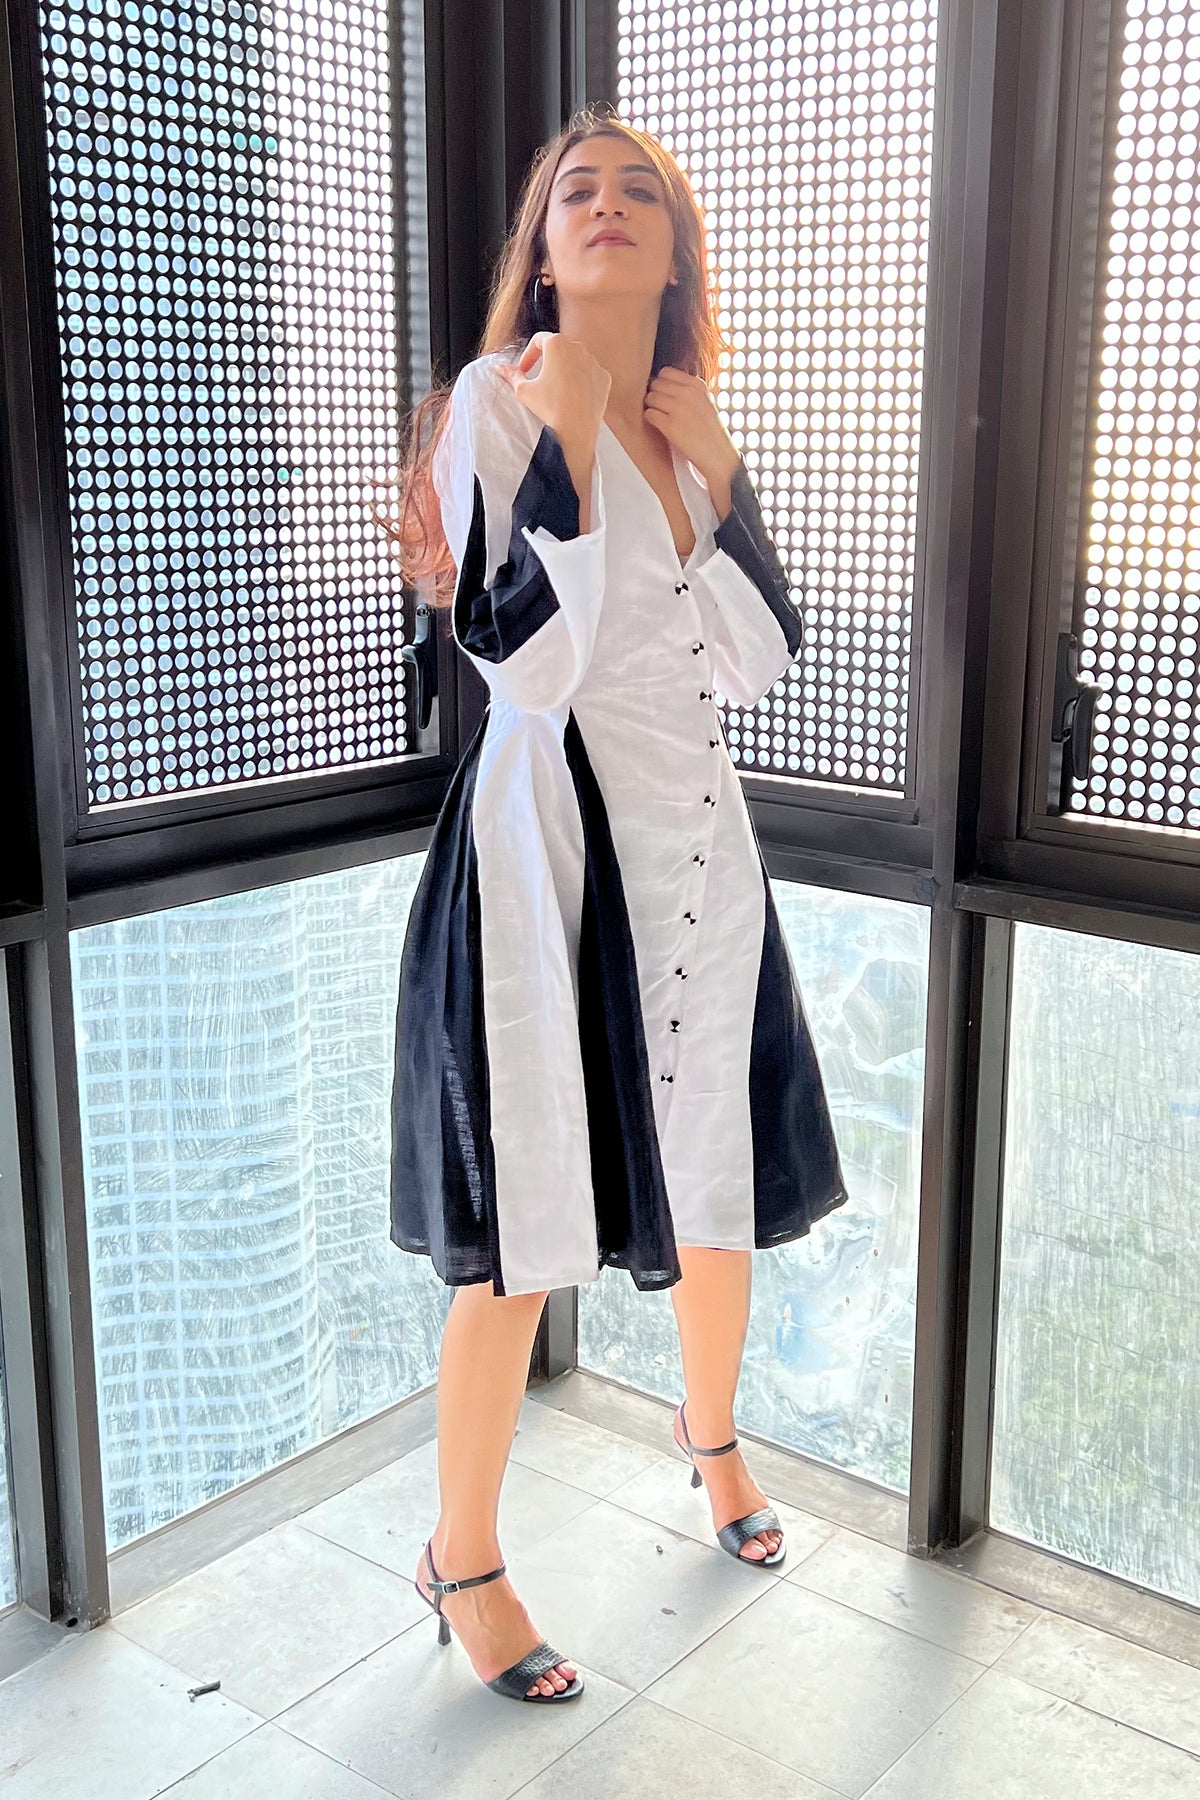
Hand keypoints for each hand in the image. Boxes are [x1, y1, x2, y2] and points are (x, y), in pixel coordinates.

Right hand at [496, 332, 610, 448]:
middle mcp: (578, 347)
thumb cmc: (548, 407)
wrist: (576, 430)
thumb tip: (500, 368)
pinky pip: (590, 374)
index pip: (538, 340)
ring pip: (576, 360)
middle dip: (548, 360)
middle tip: (540, 378)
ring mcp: (594, 362)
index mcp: (557, 344)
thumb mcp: (523, 390)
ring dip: (565, 369)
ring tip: (557, 389)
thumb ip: (512, 375)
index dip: (528, 355)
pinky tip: (573, 396)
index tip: (524, 370)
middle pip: (559, 348)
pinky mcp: (604, 377)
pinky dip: (581, 381)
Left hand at [643, 367, 741, 495]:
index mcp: (697, 385)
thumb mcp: (704, 401)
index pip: (666, 372)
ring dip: (652, 407)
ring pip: (650, 398)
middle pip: (656, 384)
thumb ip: (686, 389)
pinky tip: (661, 426)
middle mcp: (688, 393)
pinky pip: (649, 414)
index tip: (665, 394)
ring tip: (662, 418)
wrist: (718, 455)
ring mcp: (679, 409)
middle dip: (655, 395)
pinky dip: (651, 420)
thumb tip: (661, 382)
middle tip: (661, 408)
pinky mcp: (670, 425)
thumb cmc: (709, 431)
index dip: (661, 383)